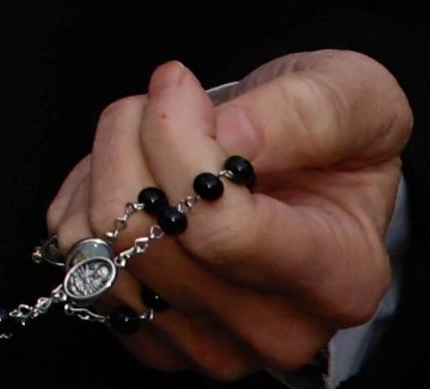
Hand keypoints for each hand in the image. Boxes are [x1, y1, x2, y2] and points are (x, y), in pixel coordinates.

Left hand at [40, 50, 406, 374]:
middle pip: (149, 241)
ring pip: (100, 248)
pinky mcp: (155, 340)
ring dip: (104, 168)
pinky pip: (77, 259)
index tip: (178, 84)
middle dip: (132, 140)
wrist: (309, 174)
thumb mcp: (352, 96)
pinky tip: (131, 180)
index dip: (175, 142)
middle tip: (159, 100)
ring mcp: (213, 345)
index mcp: (342, 280)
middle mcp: (280, 331)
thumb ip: (303, 113)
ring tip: (146, 138)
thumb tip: (228, 139)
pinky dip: (85, 202)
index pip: (223, 230)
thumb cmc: (335, 136)